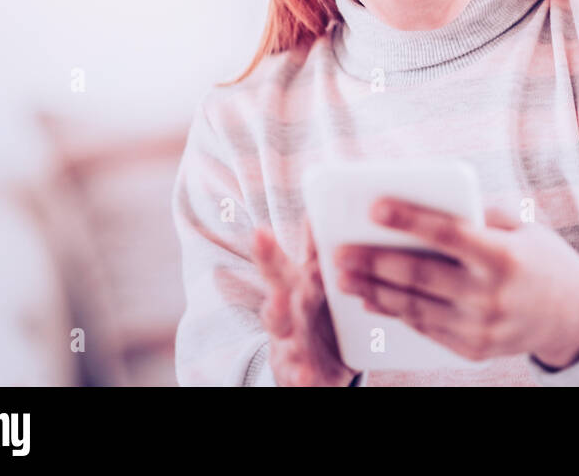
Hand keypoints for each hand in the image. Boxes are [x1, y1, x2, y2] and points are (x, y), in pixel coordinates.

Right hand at [253, 219, 356, 385]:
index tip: (259, 232)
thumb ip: (316, 247)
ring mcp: (288, 344)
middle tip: (270, 278)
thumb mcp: (314, 280)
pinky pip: (298, 375)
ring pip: (281, 333)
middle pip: (275, 296)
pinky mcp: (298, 374)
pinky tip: (303, 376)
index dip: (267, 250)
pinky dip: (299, 375)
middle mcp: (286, 313)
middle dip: (271, 281)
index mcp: (294, 287)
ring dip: (280, 321)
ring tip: (280, 308)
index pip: (276, 266)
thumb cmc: (315, 313)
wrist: (314, 368)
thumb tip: (318, 203)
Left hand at [332, 200, 578, 367]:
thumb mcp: (520, 229)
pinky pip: (426, 329)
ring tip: (344, 277)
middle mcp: (491, 295)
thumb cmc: (541, 258)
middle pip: (421, 275)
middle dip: (375, 263)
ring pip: (416, 307)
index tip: (374, 206)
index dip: (409, 219)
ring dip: (375, 291)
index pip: (448, 234)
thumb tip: (422, 205)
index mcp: (504, 256)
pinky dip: (395, 314)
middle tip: (339, 252)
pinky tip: (371, 300)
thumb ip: (477, 216)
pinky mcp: (474, 350)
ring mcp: (482, 327)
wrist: (575, 316)